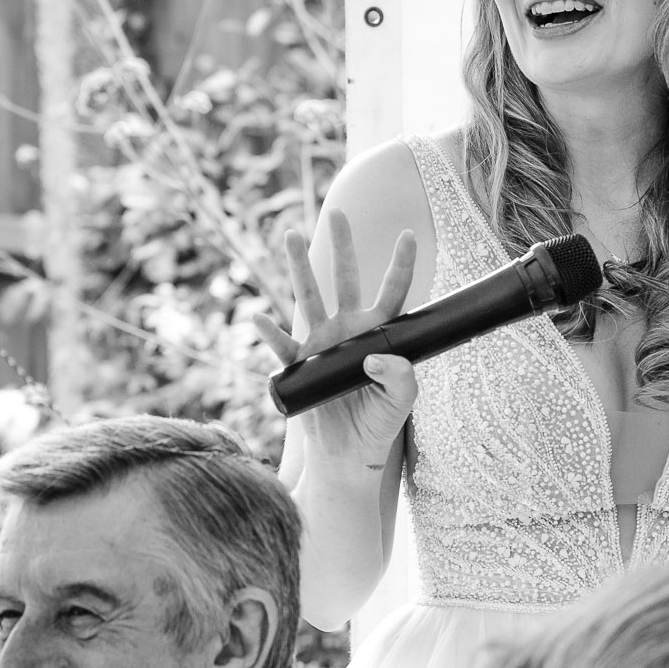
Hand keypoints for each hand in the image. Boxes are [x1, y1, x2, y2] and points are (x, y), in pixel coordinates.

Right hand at [252, 216, 419, 461]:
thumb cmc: (378, 424)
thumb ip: (401, 377)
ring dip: (299, 268)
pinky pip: (281, 346)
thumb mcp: (400, 402)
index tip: (409, 234)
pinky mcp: (300, 365)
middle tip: (338, 212)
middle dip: (342, 247)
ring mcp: (321, 343)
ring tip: (291, 236)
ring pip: (309, 298)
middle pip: (344, 280)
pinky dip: (269, 332)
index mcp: (379, 334)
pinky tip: (259, 317)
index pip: (393, 293)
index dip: (400, 265)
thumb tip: (374, 356)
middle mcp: (348, 330)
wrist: (347, 455)